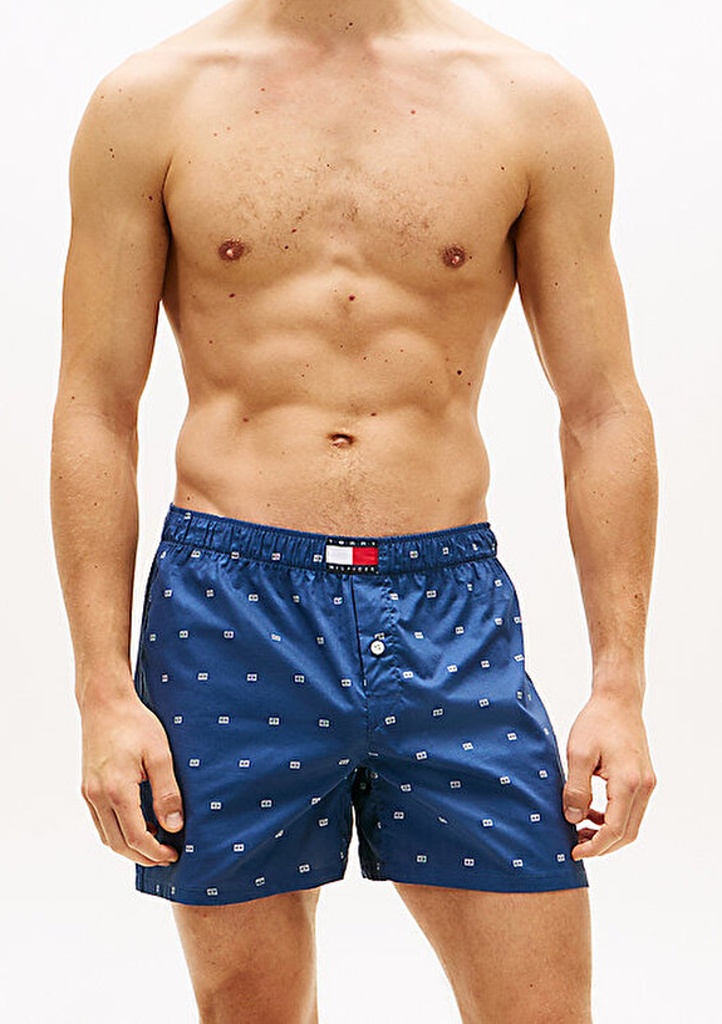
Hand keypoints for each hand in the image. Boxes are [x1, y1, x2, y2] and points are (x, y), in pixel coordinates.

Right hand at [80, 688, 183, 866]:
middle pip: (118, 843)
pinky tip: (138, 823)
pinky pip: (101, 821)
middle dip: (143, 855)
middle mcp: (97, 796)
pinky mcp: (87, 787)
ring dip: (129, 846)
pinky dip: (118, 831)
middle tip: (166, 856)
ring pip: (107, 835)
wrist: (105, 703)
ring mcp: (88, 793)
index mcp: (116, 790)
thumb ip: (167, 793)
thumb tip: (174, 825)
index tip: (174, 854)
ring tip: (156, 842)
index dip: (155, 852)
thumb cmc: (135, 723)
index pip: (135, 837)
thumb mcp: (160, 755)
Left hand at [563, 690, 655, 859]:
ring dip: (608, 834)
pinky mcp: (643, 778)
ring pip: (631, 823)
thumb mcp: (578, 754)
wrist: (618, 700)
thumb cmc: (597, 722)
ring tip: (580, 831)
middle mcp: (644, 786)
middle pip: (627, 833)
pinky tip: (592, 814)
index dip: (594, 847)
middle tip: (575, 846)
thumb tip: (573, 819)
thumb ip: (575, 789)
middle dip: (602, 846)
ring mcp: (646, 783)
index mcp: (628, 782)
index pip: (615, 830)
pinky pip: (631, 809)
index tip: (574, 851)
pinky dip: (613, 818)